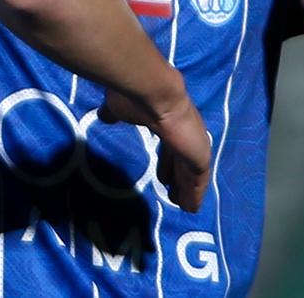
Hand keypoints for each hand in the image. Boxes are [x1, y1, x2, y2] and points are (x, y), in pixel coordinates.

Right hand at [99, 84, 210, 211]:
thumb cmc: (137, 99)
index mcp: (167, 122)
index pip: (168, 146)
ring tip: (177, 202)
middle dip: (176, 175)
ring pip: (189, 173)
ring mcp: (193, 146)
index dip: (166, 161)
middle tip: (170, 190)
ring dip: (185, 187)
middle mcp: (184, 134)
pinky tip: (190, 208)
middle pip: (180, 160)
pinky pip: (197, 182)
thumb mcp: (119, 107)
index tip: (162, 175)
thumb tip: (104, 116)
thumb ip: (113, 113)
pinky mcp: (199, 158)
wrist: (157, 95)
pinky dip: (194, 195)